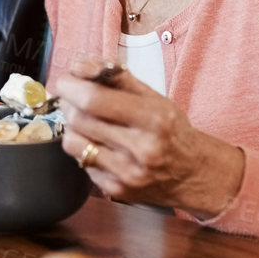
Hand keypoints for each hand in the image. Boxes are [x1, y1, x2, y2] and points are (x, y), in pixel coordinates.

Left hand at [49, 56, 245, 219]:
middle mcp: (141, 149)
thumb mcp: (153, 97)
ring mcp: (127, 174)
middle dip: (68, 103)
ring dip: (72, 128)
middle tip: (72, 97)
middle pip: (79, 120)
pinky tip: (100, 145)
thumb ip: (116, 77)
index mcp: (154, 119)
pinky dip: (84, 150)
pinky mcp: (116, 191)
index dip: (71, 87)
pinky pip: (81, 164)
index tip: (65, 80)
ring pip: (73, 144)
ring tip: (86, 122)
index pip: (94, 100)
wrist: (193, 175)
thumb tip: (79, 66)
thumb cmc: (171, 130)